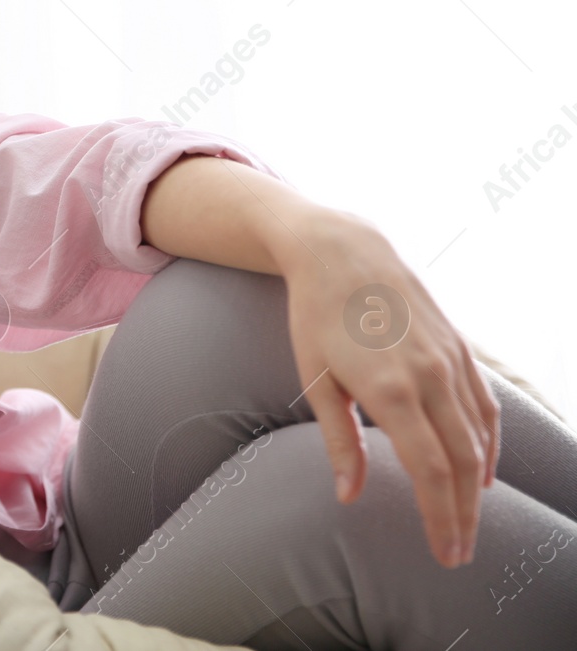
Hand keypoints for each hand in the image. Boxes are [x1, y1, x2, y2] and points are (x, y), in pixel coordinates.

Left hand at [277, 210, 500, 568]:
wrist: (343, 250)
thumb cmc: (316, 316)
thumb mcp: (314, 379)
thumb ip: (338, 439)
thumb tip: (349, 494)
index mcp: (391, 391)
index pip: (430, 472)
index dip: (440, 518)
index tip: (444, 552)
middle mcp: (430, 377)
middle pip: (462, 464)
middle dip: (464, 515)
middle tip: (459, 552)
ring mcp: (450, 361)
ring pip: (480, 438)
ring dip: (479, 487)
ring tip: (470, 522)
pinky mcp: (460, 347)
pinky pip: (485, 406)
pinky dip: (490, 443)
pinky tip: (483, 470)